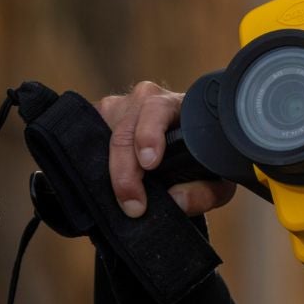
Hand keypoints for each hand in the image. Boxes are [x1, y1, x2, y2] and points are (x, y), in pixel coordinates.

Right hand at [95, 81, 235, 218]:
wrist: (185, 152)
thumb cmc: (204, 162)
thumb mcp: (216, 181)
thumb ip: (203, 193)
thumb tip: (177, 200)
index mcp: (178, 104)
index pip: (156, 109)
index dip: (149, 135)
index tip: (149, 164)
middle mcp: (145, 98)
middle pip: (125, 129)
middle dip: (125, 169)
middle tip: (133, 204)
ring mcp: (119, 105)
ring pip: (103, 132)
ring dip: (108, 167)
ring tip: (121, 197)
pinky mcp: (100, 117)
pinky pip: (87, 135)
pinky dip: (92, 161)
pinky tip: (102, 181)